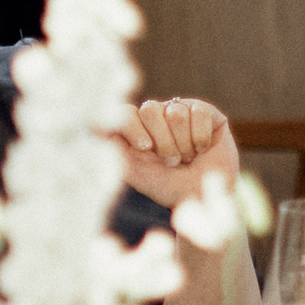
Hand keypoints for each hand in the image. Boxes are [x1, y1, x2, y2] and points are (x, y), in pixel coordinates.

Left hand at [112, 96, 239, 210]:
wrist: (205, 196)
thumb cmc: (170, 188)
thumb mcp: (139, 175)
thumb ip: (118, 154)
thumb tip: (99, 131)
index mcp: (136, 129)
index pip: (125, 112)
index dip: (133, 127)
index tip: (145, 148)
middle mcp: (156, 117)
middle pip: (150, 109)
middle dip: (163, 142)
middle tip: (171, 161)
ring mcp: (180, 110)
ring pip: (175, 112)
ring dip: (183, 143)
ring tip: (188, 157)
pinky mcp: (204, 111)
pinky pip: (199, 112)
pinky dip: (201, 136)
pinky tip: (202, 148)